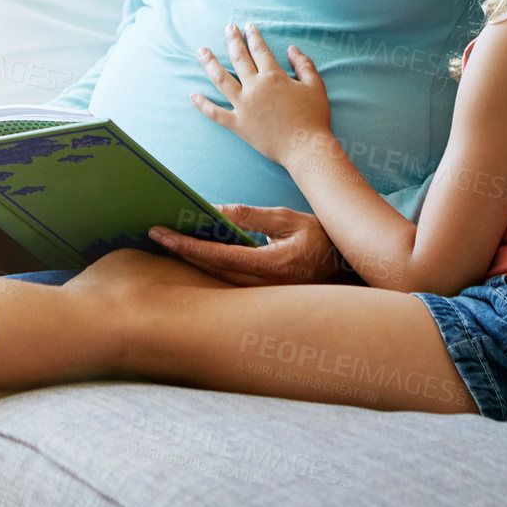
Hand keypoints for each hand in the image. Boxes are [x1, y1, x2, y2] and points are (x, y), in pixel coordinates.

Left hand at [148, 204, 343, 285]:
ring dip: (193, 260)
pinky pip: (231, 281)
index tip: (162, 233)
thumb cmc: (320, 237)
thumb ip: (250, 216)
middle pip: (212, 270)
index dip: (187, 245)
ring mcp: (267, 296)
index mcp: (274, 265)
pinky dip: (210, 267)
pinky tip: (197, 254)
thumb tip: (215, 210)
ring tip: (170, 242)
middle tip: (156, 235)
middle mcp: (267, 286)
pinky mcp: (265, 296)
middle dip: (182, 252)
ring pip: (219, 279)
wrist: (350, 264)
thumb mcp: (286, 218)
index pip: (219, 256)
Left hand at [191, 22, 330, 166]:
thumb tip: (291, 49)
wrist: (305, 147)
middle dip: (233, 41)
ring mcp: (243, 106)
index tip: (248, 27)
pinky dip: (203, 105)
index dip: (253, 37)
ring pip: (221, 80)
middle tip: (228, 28)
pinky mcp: (238, 124)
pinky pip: (216, 113)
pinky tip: (192, 95)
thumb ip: (304, 64)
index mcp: (273, 77)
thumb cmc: (313, 117)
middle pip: (239, 59)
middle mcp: (254, 88)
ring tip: (202, 51)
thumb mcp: (315, 85)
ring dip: (210, 64)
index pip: (260, 50)